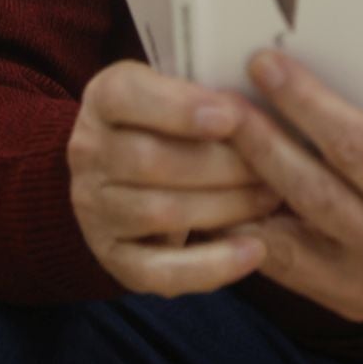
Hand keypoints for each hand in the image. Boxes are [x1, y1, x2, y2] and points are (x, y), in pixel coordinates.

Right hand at [68, 60, 279, 296]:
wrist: (134, 175)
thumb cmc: (179, 123)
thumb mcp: (184, 91)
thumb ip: (211, 94)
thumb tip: (269, 101)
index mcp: (104, 98)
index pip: (126, 96)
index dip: (179, 107)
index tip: (232, 117)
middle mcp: (88, 153)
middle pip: (149, 160)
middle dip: (221, 164)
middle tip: (274, 164)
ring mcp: (95, 210)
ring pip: (158, 213)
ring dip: (224, 207)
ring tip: (271, 197)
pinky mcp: (113, 259)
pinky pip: (158, 271)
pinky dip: (210, 266)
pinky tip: (254, 251)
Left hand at [227, 49, 362, 321]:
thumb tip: (338, 50)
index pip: (356, 147)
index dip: (305, 103)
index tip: (267, 66)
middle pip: (313, 190)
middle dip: (261, 139)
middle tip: (223, 97)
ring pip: (288, 235)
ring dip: (246, 185)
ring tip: (215, 142)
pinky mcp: (351, 303)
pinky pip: (288, 266)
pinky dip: (255, 228)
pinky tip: (228, 193)